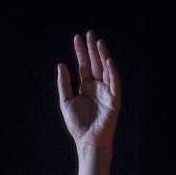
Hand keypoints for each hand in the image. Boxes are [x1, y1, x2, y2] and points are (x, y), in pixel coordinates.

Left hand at [55, 30, 120, 155]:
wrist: (87, 141)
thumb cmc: (77, 124)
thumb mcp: (66, 101)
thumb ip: (64, 84)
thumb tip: (61, 65)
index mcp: (86, 86)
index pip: (84, 65)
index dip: (81, 52)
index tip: (77, 38)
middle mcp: (97, 86)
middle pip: (95, 63)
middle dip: (92, 49)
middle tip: (89, 34)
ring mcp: (106, 92)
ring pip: (105, 69)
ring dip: (102, 55)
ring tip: (98, 42)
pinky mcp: (114, 99)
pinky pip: (114, 82)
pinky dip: (112, 71)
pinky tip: (107, 60)